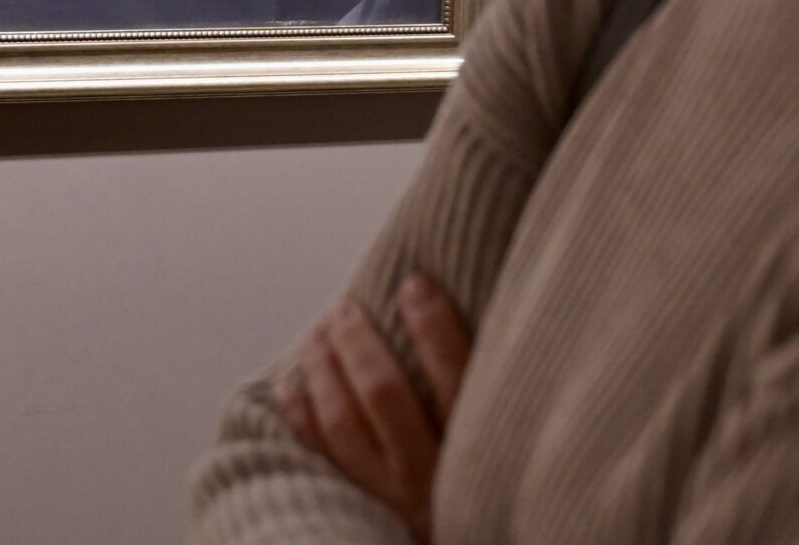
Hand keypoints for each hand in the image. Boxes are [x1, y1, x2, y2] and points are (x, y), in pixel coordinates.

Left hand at [275, 274, 471, 541]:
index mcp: (478, 452)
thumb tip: (450, 315)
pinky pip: (324, 463)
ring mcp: (393, 501)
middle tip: (342, 308)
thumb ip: (487, 393)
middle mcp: (432, 478)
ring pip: (347, 427)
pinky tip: (290, 390)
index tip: (413, 283)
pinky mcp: (365, 516)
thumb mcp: (508, 446)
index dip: (433, 327)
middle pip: (387, 397)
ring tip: (315, 336)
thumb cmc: (493, 494)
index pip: (457, 378)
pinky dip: (304, 423)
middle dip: (359, 345)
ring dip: (325, 374)